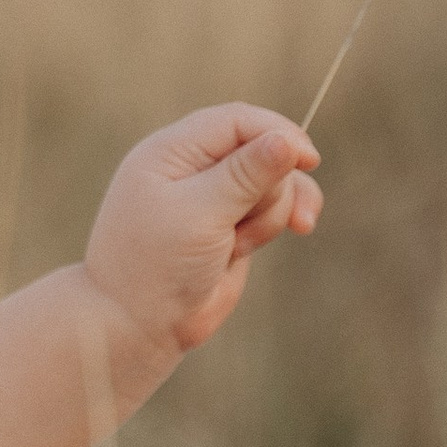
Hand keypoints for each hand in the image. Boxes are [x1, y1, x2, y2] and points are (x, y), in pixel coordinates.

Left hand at [83, 106, 321, 362]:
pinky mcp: (230, 224)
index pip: (236, 121)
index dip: (276, 133)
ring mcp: (214, 197)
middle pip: (262, 150)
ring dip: (272, 213)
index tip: (308, 160)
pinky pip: (273, 207)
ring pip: (274, 182)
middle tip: (243, 226)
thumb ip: (244, 176)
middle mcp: (192, 167)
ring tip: (240, 246)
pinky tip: (304, 227)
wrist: (138, 325)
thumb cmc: (157, 266)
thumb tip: (285, 139)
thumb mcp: (200, 214)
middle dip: (271, 186)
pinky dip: (282, 218)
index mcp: (171, 152)